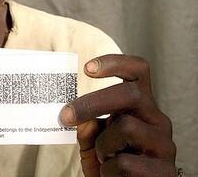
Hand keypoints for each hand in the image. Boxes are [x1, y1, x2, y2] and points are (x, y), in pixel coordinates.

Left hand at [59, 55, 176, 176]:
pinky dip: (109, 172)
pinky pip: (125, 163)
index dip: (115, 63)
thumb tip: (80, 118)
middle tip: (65, 115)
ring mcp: (164, 144)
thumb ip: (86, 126)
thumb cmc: (110, 164)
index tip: (87, 68)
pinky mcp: (164, 171)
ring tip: (105, 160)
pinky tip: (114, 176)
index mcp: (139, 107)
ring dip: (103, 146)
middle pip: (130, 94)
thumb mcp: (92, 142)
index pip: (138, 72)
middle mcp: (156, 120)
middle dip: (93, 103)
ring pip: (126, 127)